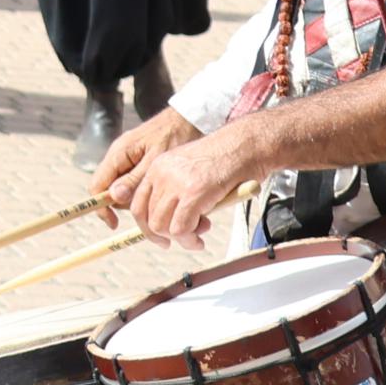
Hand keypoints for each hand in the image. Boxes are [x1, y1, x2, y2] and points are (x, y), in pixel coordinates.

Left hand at [100, 110, 254, 249]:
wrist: (246, 144)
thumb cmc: (226, 159)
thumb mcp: (191, 172)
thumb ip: (178, 194)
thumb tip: (173, 227)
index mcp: (158, 166)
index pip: (138, 203)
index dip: (147, 226)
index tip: (162, 237)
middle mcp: (162, 173)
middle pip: (148, 218)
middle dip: (165, 236)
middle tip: (187, 239)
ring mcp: (176, 183)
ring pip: (162, 226)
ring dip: (180, 239)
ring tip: (197, 238)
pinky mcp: (193, 193)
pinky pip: (180, 228)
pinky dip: (189, 240)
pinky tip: (199, 240)